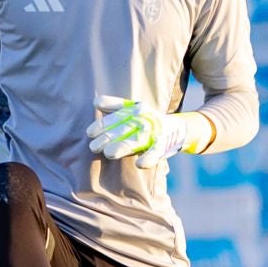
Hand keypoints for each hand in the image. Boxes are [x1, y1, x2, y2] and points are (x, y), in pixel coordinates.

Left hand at [85, 94, 210, 168]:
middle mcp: (145, 119)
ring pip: (136, 140)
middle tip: (93, 147)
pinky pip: (156, 152)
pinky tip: (141, 164)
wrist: (178, 129)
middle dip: (108, 137)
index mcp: (136, 110)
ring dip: (123, 146)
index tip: (89, 133)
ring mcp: (155, 132)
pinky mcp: (164, 145)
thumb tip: (95, 102)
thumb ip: (115, 105)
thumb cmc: (149, 120)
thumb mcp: (134, 108)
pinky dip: (149, 158)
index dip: (102, 125)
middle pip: (123, 129)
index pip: (116, 117)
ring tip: (110, 153)